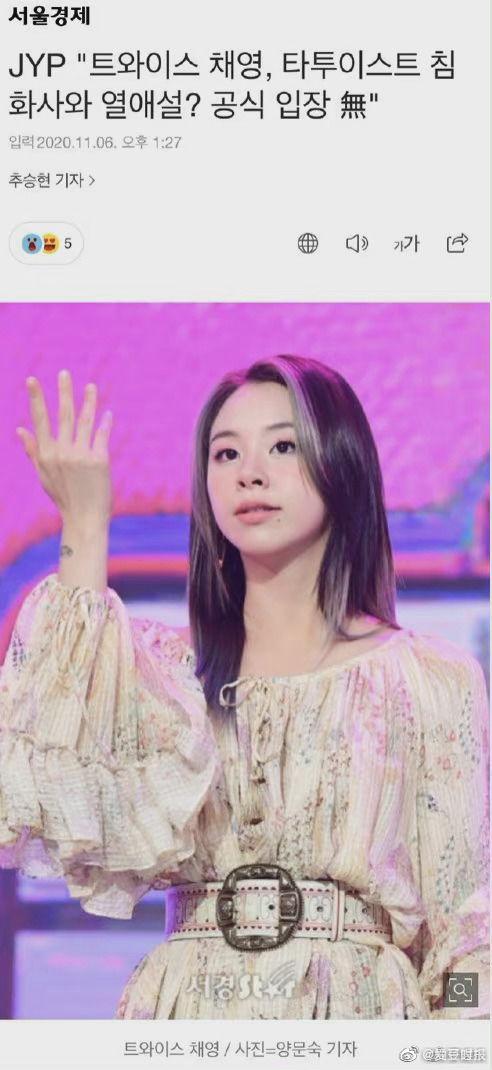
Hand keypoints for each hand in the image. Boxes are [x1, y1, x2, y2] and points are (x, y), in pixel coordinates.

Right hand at [16, 369, 112, 527]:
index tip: (32, 380)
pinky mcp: (99, 461)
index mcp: (46, 454)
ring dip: (89, 402)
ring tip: (91, 386)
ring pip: (85, 422)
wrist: (84, 519)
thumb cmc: (63, 497)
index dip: (36, 399)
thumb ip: (33, 450)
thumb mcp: (43, 474)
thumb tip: (19, 429)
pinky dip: (105, 423)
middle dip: (64, 392)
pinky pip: (102, 435)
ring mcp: (81, 456)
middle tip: (64, 373)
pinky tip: (107, 413)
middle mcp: (62, 452)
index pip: (39, 420)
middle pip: (64, 415)